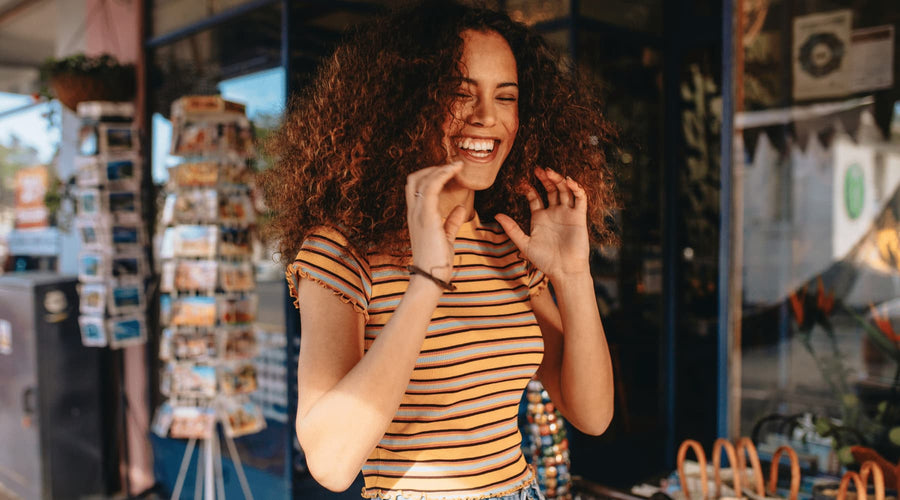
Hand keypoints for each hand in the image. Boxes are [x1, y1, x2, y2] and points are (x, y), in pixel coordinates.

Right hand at [405, 161, 467, 281]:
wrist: (430, 278)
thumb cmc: (437, 262)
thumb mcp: (446, 237)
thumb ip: (451, 222)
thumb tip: (460, 208)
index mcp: (416, 217)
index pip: (416, 188)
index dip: (430, 175)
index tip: (448, 172)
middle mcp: (413, 212)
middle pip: (414, 179)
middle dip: (432, 168)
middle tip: (452, 167)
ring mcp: (418, 214)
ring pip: (422, 179)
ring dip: (440, 168)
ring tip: (457, 165)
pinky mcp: (427, 216)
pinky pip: (432, 186)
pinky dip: (443, 174)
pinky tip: (456, 169)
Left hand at [495, 167, 589, 279]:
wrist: (564, 270)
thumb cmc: (544, 260)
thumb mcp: (524, 243)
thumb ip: (511, 229)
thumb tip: (496, 214)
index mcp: (539, 218)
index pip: (534, 197)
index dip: (529, 187)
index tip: (522, 181)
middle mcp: (554, 213)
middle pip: (550, 189)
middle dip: (545, 178)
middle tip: (538, 169)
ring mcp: (567, 214)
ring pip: (564, 190)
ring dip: (559, 179)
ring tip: (551, 172)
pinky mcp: (579, 217)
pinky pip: (580, 199)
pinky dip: (576, 188)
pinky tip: (569, 182)